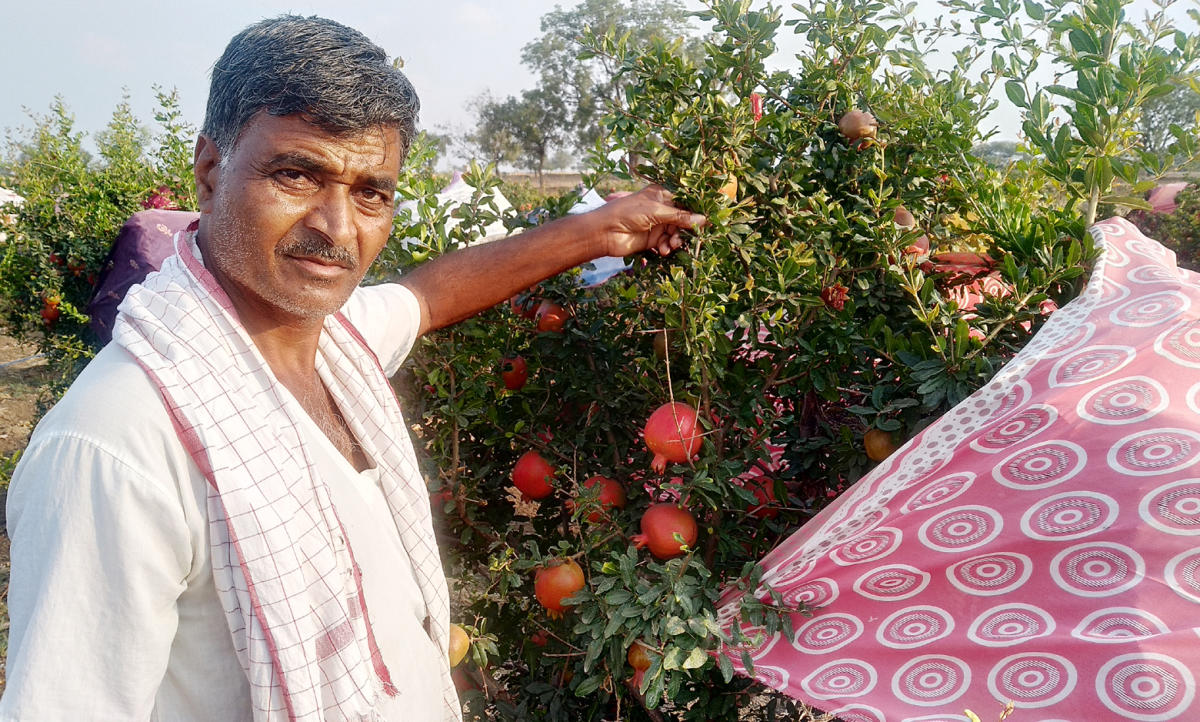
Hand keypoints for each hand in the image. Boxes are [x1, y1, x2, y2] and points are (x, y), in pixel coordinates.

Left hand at [588, 186, 706, 257]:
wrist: (604, 232)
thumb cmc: (627, 213)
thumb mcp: (655, 211)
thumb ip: (679, 217)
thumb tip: (703, 220)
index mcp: (661, 195)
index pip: (684, 202)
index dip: (694, 212)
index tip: (706, 221)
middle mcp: (661, 209)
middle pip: (683, 220)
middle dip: (685, 229)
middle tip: (684, 237)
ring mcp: (657, 225)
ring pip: (676, 233)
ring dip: (676, 240)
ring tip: (671, 245)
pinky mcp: (652, 240)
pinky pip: (667, 244)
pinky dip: (668, 248)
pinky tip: (663, 250)